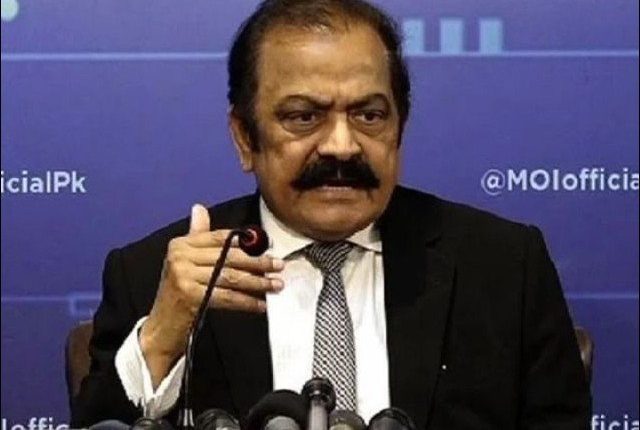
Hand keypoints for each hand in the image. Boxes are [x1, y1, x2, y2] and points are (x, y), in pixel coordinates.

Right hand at [139, 204, 283, 385]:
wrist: (161, 327)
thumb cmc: (178, 294)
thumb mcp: (184, 262)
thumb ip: (196, 236)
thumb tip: (199, 208)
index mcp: (180, 244)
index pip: (220, 238)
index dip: (246, 242)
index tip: (269, 247)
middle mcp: (180, 257)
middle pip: (228, 256)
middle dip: (257, 262)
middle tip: (279, 266)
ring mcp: (183, 276)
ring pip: (230, 277)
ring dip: (257, 282)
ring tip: (275, 285)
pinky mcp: (190, 296)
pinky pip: (227, 297)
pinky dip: (246, 301)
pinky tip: (261, 304)